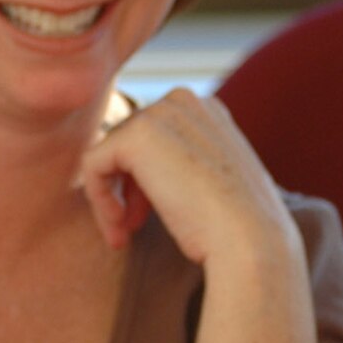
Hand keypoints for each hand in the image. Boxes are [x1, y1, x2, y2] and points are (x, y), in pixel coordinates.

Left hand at [77, 89, 297, 264]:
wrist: (250, 241)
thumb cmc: (236, 227)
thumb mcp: (211, 184)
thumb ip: (181, 166)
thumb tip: (147, 174)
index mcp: (206, 110)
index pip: (152, 138)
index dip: (143, 181)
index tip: (147, 217)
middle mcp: (183, 101)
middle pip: (126, 144)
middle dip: (126, 190)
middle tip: (132, 228)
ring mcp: (160, 114)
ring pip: (107, 156)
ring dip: (110, 199)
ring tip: (123, 234)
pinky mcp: (136, 136)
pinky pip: (92, 165)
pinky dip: (99, 200)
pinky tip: (119, 229)